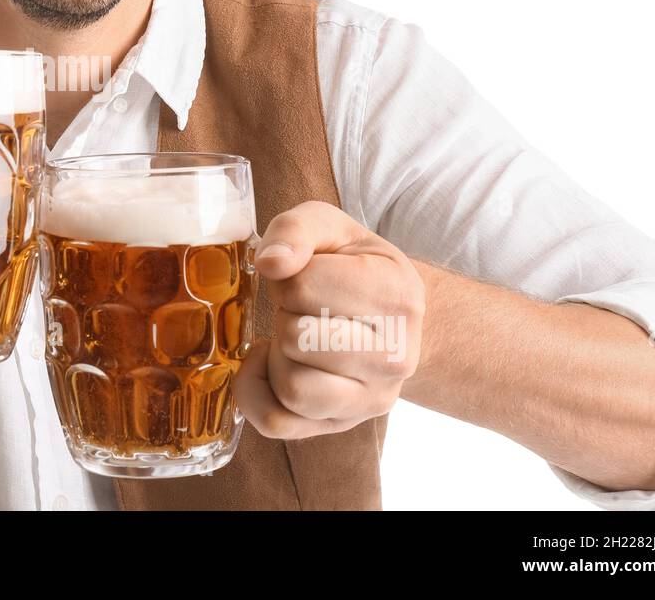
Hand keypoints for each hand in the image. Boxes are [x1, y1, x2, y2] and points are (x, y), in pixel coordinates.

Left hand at [234, 200, 424, 437]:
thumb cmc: (351, 264)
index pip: (303, 287)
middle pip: (296, 339)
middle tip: (304, 309)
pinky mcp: (341, 425)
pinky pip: (276, 422)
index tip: (308, 276)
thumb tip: (270, 263)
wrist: (388, 314)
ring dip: (277, 356)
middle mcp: (395, 357)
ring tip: (296, 338)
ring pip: (291, 387)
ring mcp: (372, 400)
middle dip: (286, 315)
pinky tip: (271, 366)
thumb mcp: (329, 228)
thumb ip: (296, 230)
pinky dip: (257, 393)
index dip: (289, 277)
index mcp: (398, 296)